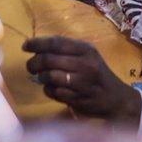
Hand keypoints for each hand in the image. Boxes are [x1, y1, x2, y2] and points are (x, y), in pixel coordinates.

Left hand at [23, 36, 141, 122]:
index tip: (25, 46)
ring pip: (49, 76)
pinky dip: (48, 90)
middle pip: (49, 59)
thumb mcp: (88, 56)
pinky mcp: (78, 98)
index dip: (37, 43)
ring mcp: (81, 83)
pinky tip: (52, 88)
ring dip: (40, 77)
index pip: (56, 43)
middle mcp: (85, 64)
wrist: (116, 97)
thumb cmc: (98, 73)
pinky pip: (53, 92)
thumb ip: (66, 51)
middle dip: (34, 62)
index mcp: (86, 50)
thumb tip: (37, 49)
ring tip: (41, 77)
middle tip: (30, 66)